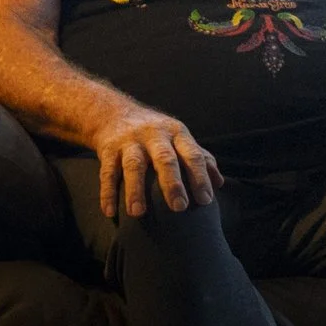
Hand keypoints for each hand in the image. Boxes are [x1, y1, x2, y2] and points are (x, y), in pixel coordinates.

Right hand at [91, 104, 221, 218]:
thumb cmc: (156, 133)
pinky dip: (107, 192)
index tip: (205, 201)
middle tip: (180, 208)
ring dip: (135, 189)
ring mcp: (130, 141)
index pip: (192, 155)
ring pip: (133, 165)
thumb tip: (219, 183)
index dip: (200, 177)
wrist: (114, 113)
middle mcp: (154, 135)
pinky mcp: (108, 149)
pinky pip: (107, 172)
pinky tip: (110, 212)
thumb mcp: (179, 138)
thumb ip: (200, 158)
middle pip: (165, 159)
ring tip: (137, 213)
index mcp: (176, 133)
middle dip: (172, 183)